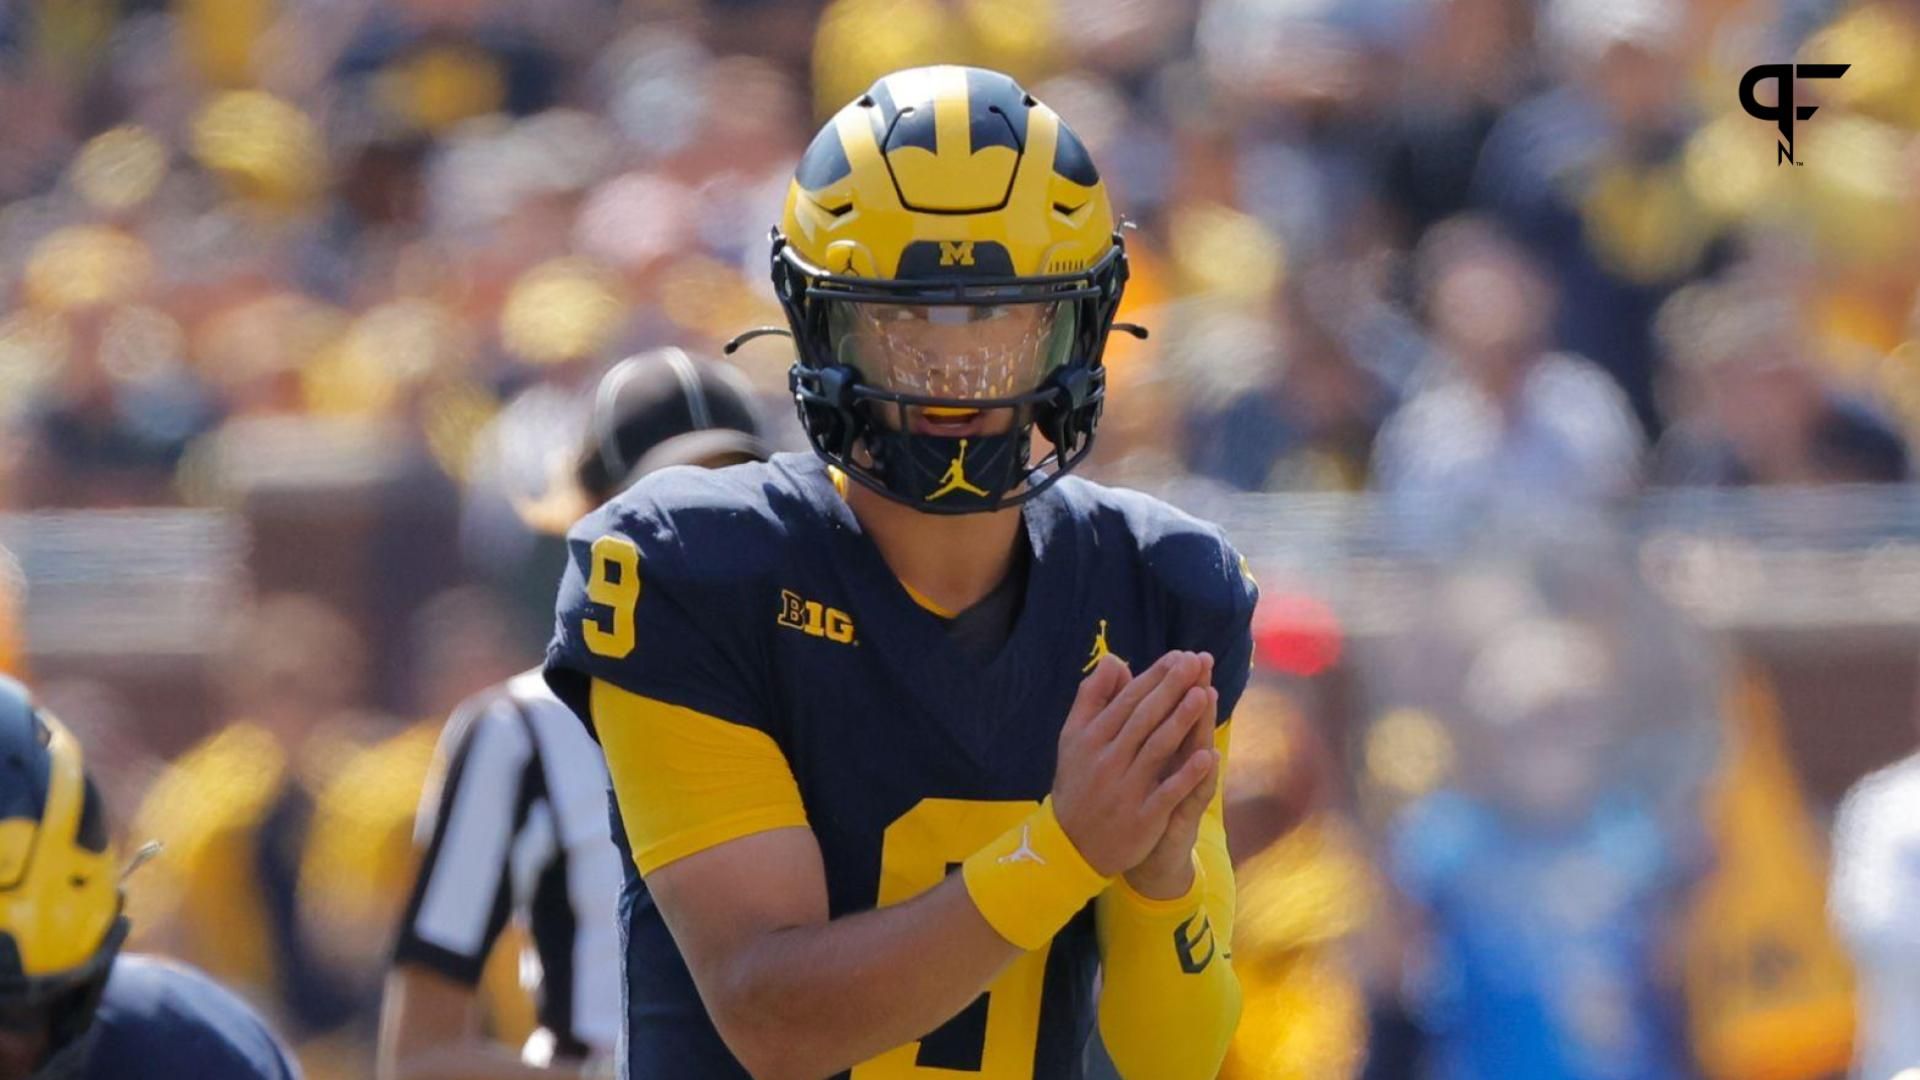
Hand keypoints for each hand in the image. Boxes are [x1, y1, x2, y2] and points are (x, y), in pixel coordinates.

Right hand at [1052, 651, 1217, 876]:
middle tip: (1195, 663)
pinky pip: (1167, 793)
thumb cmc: (1079, 782)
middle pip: (1144, 719)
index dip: (1154, 677)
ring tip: (1203, 695)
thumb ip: (1093, 697)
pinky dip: (1186, 775)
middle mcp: (1106, 761)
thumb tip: (1116, 660)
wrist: (1071, 845)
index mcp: (1091, 738)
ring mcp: (1124, 790)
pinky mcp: (1141, 818)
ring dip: (1181, 722)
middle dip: (1171, 689)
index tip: (1179, 657)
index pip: (1127, 701)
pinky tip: (1208, 757)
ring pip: (1156, 750)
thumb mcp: (1074, 737)